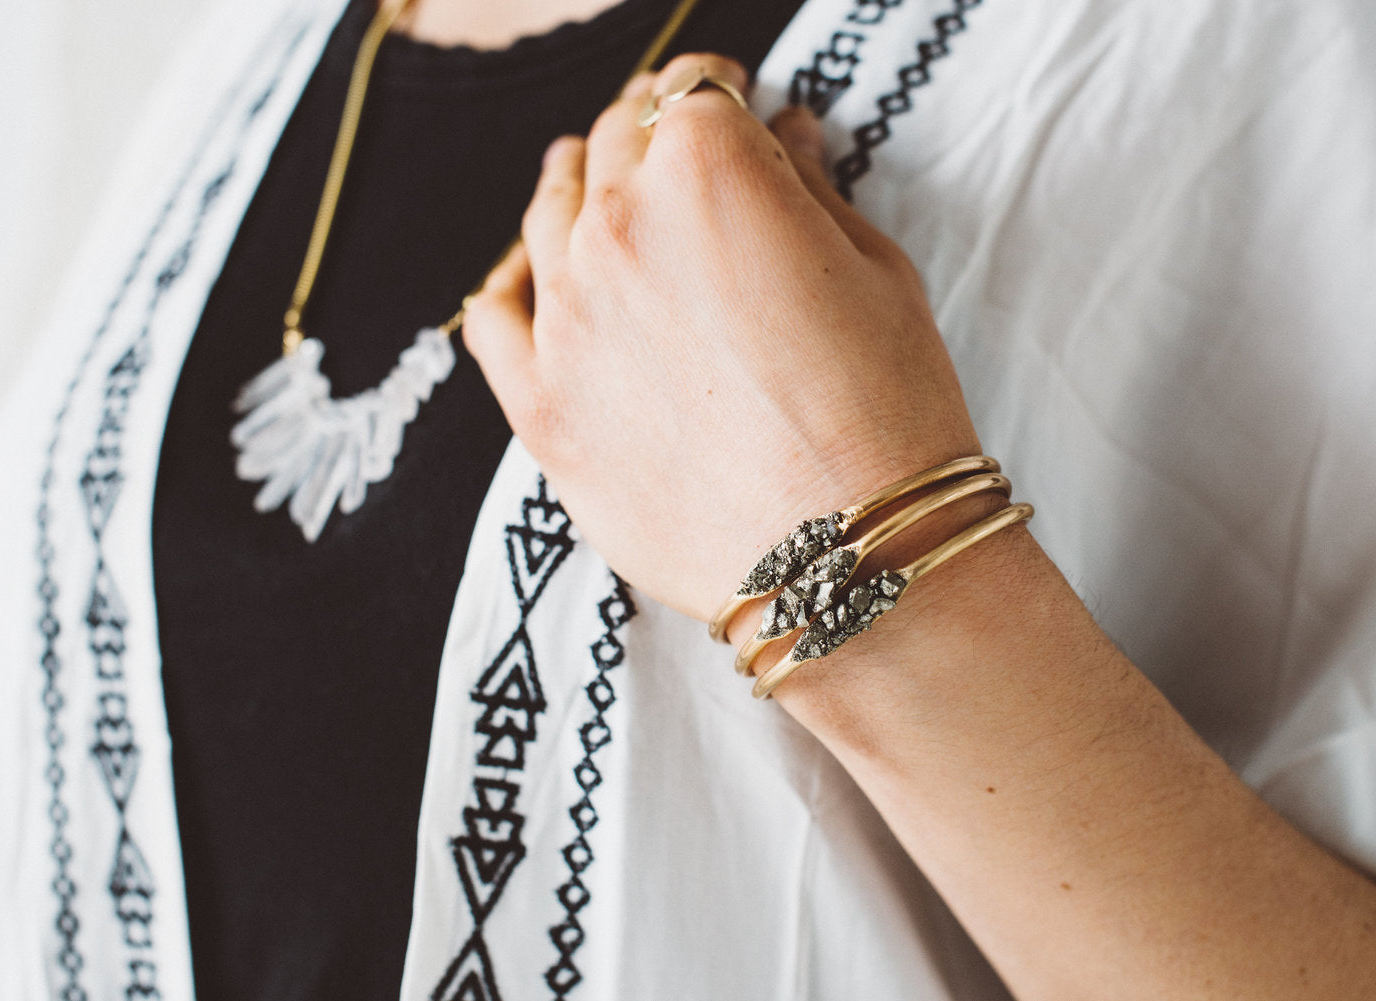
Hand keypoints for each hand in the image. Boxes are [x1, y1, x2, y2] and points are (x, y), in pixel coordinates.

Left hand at [463, 53, 983, 620]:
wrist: (850, 555)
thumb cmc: (886, 409)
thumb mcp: (876, 271)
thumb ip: (808, 187)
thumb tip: (781, 133)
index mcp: (707, 171)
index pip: (694, 92)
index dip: (718, 90)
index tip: (730, 98)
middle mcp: (618, 228)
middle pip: (616, 142)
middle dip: (650, 129)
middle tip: (676, 144)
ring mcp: (565, 319)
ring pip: (548, 213)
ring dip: (580, 186)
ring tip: (603, 189)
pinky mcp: (539, 405)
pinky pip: (489, 316)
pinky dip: (512, 281)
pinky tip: (533, 275)